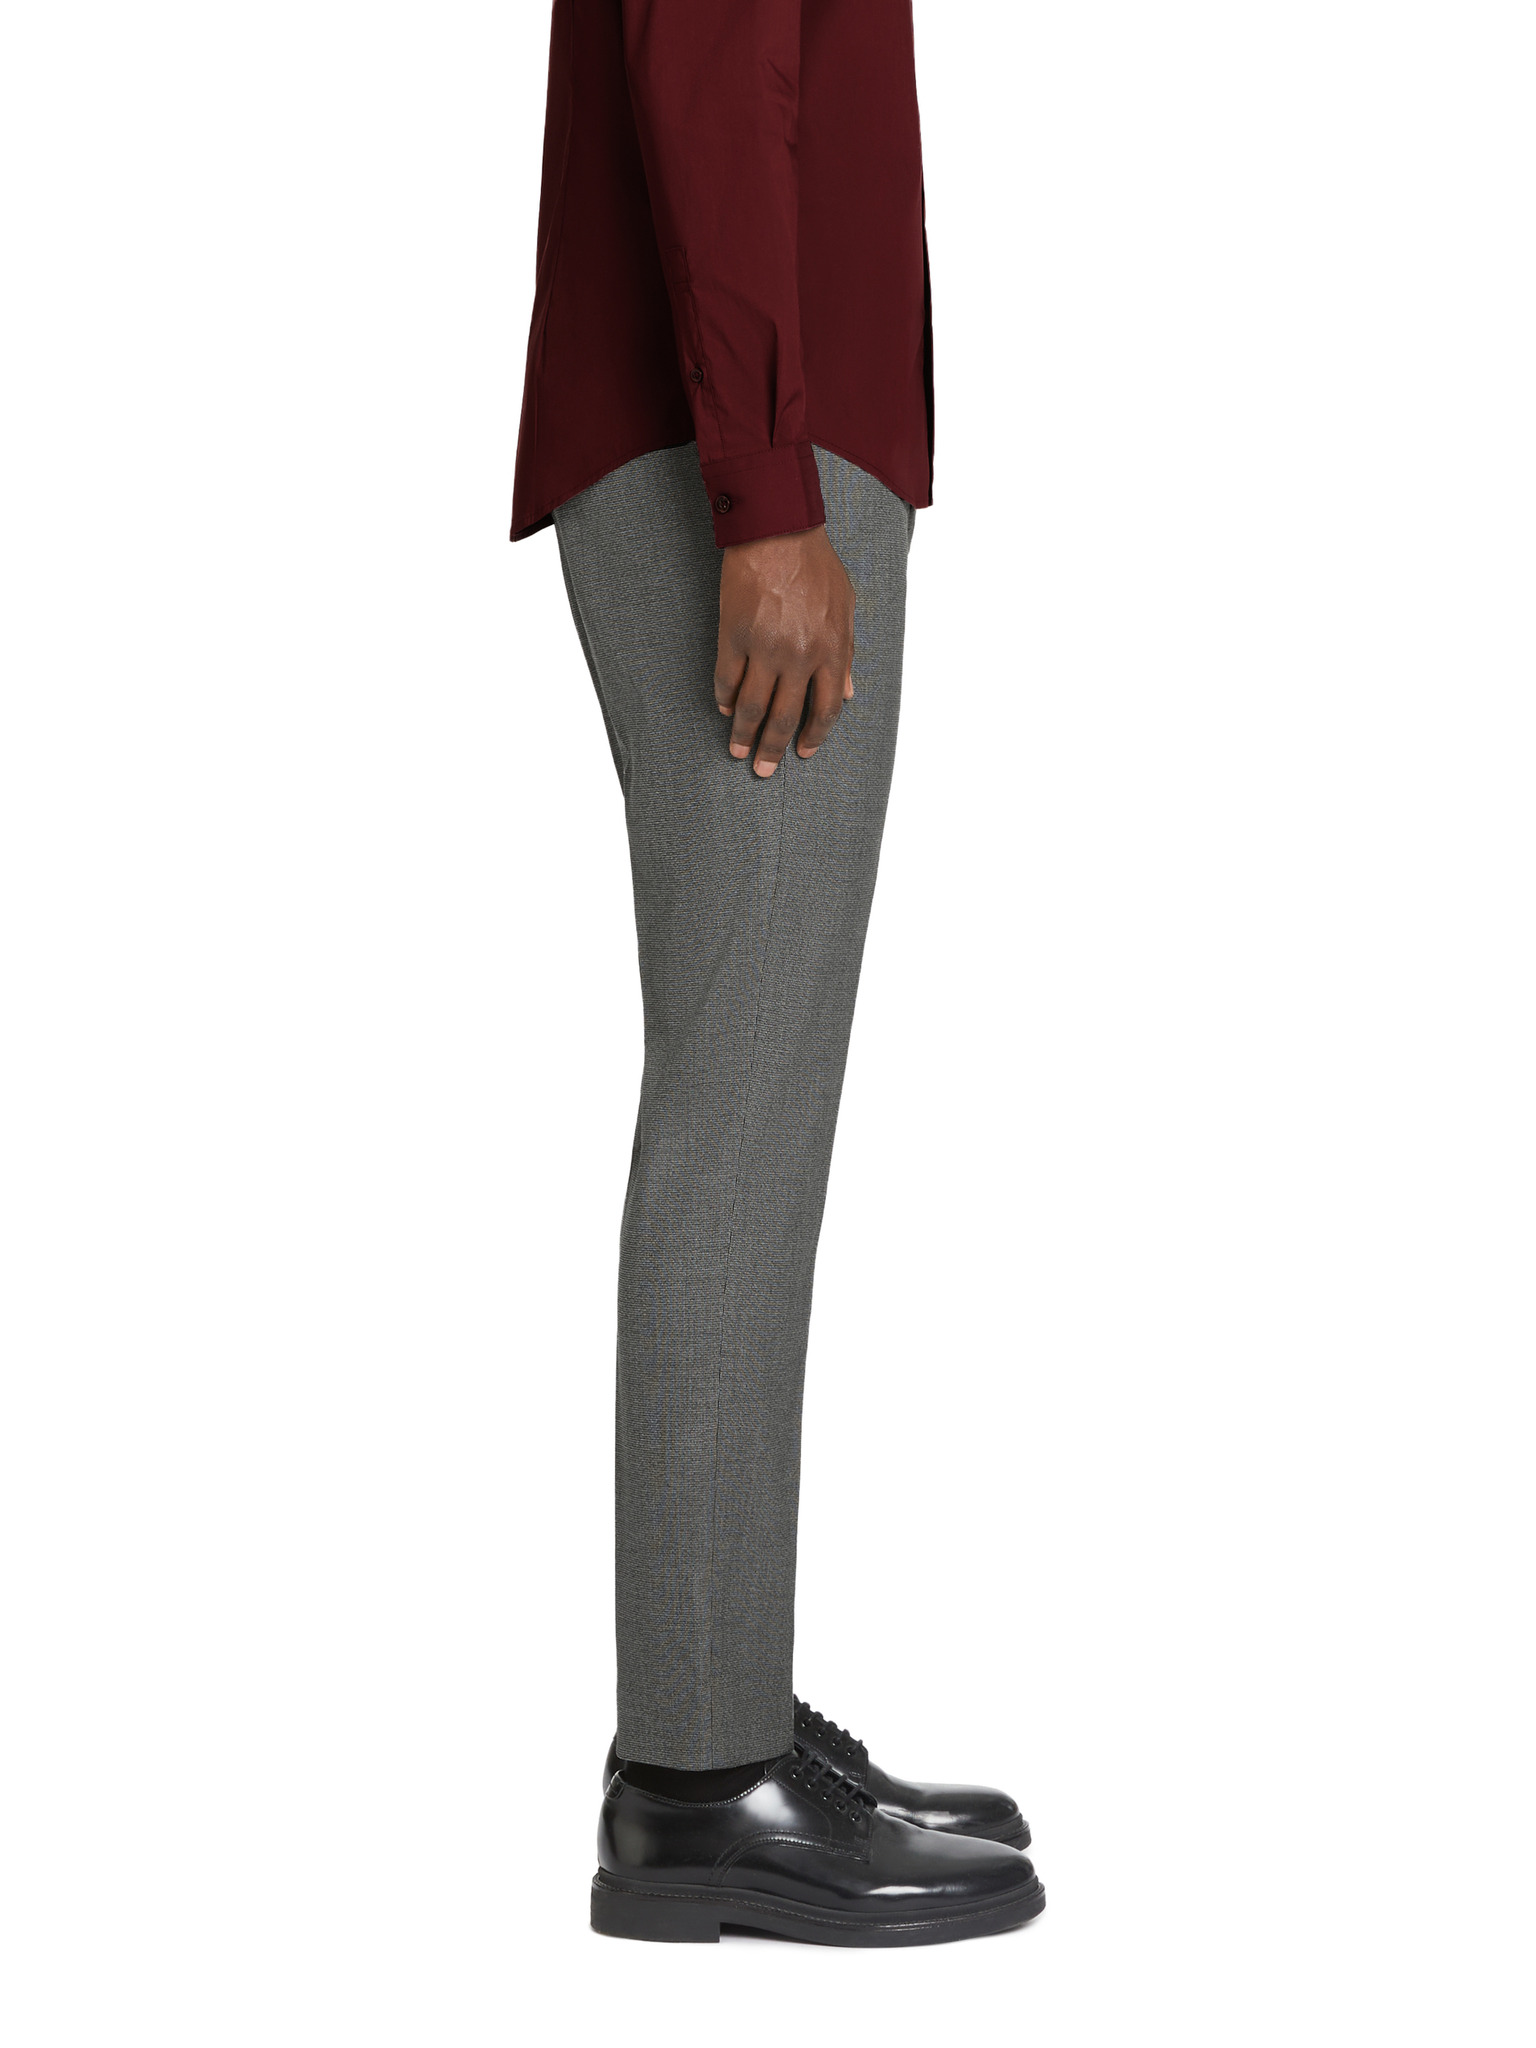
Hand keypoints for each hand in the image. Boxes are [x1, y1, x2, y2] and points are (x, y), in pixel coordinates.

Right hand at [714, 526, 854, 776]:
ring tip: (737, 751)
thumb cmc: (816, 564)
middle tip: (763, 770)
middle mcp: (799, 655)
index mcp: (831, 650)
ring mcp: (764, 647)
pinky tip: (725, 708)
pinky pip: (726, 678)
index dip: (814, 736)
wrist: (778, 531)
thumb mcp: (846, 607)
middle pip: (784, 716)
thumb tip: (849, 693)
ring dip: (744, 733)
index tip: (803, 752)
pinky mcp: (733, 634)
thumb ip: (847, 653)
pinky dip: (725, 697)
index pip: (825, 709)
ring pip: (752, 705)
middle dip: (773, 749)